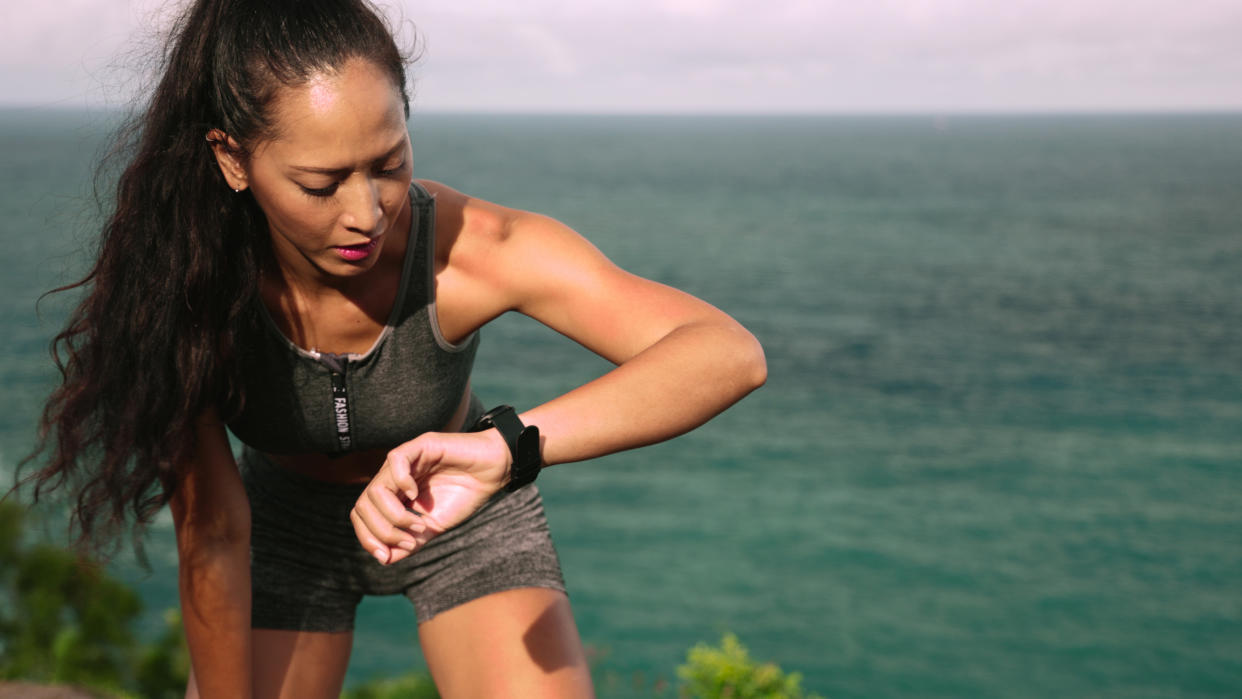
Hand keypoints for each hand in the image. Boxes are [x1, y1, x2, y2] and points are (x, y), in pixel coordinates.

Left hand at [350, 429, 510, 564]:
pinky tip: (416, 495)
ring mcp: (406, 460)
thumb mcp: (435, 526)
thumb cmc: (466, 495)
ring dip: (394, 514)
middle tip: (410, 541)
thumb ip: (411, 542)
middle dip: (381, 530)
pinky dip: (400, 482)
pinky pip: (396, 459)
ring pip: (376, 489)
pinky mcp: (421, 445)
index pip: (363, 514)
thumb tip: (384, 560)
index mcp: (394, 493)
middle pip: (363, 504)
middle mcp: (393, 476)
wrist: (494, 472)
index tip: (385, 556)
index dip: (368, 537)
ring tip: (418, 524)